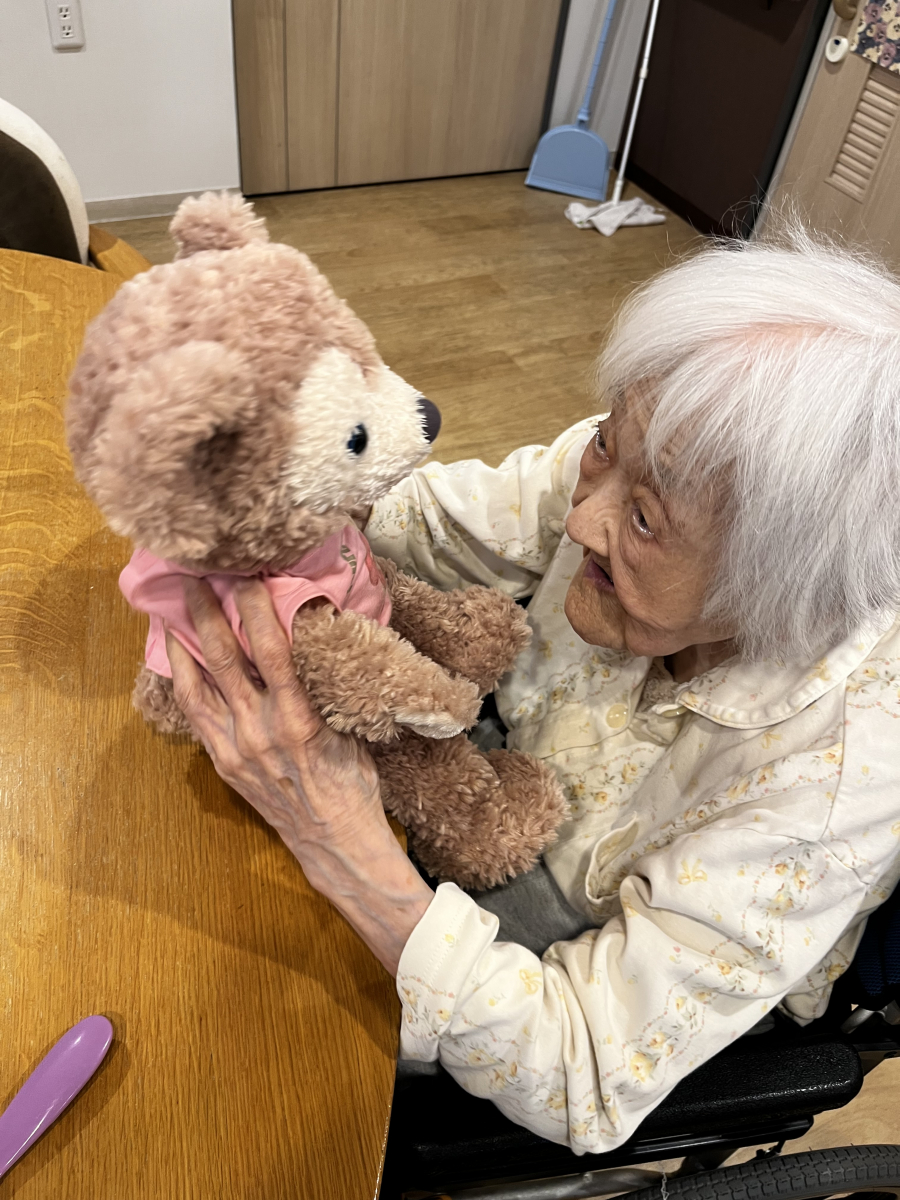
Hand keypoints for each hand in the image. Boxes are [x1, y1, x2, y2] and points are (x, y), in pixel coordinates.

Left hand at [165, 577, 384, 852]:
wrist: (334, 839)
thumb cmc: (352, 781)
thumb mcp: (350, 726)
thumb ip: (326, 686)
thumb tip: (316, 636)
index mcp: (298, 719)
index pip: (272, 651)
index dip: (256, 610)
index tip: (249, 578)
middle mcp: (259, 730)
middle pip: (225, 660)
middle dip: (207, 616)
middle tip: (195, 580)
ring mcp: (234, 747)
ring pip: (197, 686)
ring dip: (183, 645)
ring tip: (172, 613)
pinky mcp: (222, 761)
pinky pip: (195, 713)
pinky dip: (184, 681)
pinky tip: (179, 659)